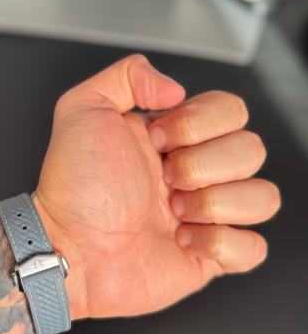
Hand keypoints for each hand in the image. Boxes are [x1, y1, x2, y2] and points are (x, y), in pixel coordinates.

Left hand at [34, 55, 279, 319]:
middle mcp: (194, 172)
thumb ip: (127, 76)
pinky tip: (183, 241)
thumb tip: (175, 88)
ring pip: (264, 197)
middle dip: (202, 165)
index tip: (156, 141)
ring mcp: (206, 215)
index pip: (230, 109)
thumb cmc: (72, 189)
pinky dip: (222, 244)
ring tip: (175, 213)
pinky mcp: (210, 257)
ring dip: (216, 204)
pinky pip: (254, 247)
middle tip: (163, 180)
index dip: (199, 124)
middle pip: (251, 149)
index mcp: (173, 137)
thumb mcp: (82, 110)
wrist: (68, 250)